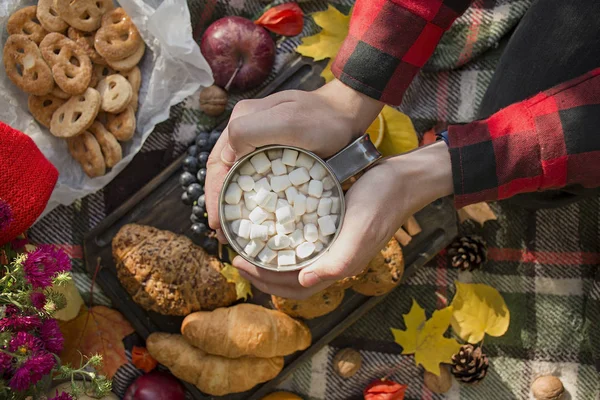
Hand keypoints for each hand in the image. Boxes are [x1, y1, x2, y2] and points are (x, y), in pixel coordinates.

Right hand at [205, 79, 382, 239]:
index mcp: (242, 121)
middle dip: (219, 203)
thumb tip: (230, 156)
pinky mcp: (274, 153)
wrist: (348, 114)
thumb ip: (251, 131)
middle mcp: (246, 131)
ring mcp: (260, 142)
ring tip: (232, 229)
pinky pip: (254, 176)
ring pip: (236, 176)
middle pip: (222, 171)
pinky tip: (253, 213)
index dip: (213, 195)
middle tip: (221, 232)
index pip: (217, 163)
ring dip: (232, 202)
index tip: (216, 223)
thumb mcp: (286, 122)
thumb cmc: (323, 120)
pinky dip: (250, 196)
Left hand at [233, 142, 453, 298]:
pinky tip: (270, 226)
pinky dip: (283, 240)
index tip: (240, 262)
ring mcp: (332, 243)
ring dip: (269, 258)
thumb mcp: (360, 229)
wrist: (402, 178)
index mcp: (338, 265)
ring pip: (294, 260)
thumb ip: (338, 260)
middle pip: (291, 278)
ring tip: (248, 244)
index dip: (265, 281)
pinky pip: (302, 240)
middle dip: (261, 272)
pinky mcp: (332, 226)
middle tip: (236, 256)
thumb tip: (306, 281)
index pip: (295, 287)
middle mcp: (332, 258)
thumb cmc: (382, 202)